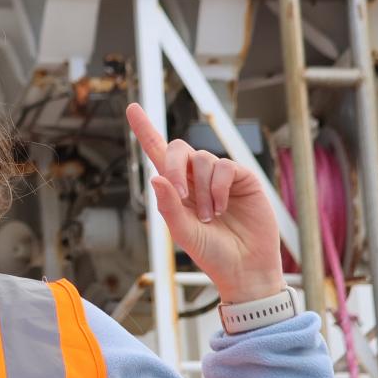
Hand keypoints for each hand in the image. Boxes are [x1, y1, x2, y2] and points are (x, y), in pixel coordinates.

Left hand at [125, 103, 285, 303]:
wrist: (245, 269)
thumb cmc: (212, 254)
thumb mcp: (183, 234)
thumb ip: (168, 207)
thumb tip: (155, 176)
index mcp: (177, 189)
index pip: (158, 153)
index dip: (145, 129)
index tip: (132, 108)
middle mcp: (197, 179)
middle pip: (178, 149)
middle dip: (174, 166)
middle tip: (180, 194)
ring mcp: (221, 177)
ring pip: (203, 159)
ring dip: (202, 189)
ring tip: (210, 217)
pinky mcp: (243, 179)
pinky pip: (225, 167)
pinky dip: (220, 187)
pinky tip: (222, 207)